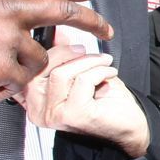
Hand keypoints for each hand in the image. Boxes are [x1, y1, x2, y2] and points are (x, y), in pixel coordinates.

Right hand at [0, 0, 115, 97]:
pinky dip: (4, 90)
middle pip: (62, 12)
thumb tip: (4, 15)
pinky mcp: (5, 65)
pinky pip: (20, 82)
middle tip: (106, 29)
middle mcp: (7, 9)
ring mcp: (9, 37)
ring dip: (22, 71)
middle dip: (90, 19)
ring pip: (39, 58)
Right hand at [27, 53, 148, 156]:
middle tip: (88, 52)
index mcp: (34, 102)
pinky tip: (110, 74)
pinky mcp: (72, 115)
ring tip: (104, 64)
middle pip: (41, 68)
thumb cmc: (105, 102)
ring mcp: (54, 115)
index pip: (29, 68)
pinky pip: (82, 80)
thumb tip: (56, 33)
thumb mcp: (80, 72)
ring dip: (88, 62)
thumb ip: (64, 56)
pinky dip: (100, 71)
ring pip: (61, 73)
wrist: (129, 126)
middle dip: (67, 53)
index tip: (68, 41)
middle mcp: (38, 111)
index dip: (49, 50)